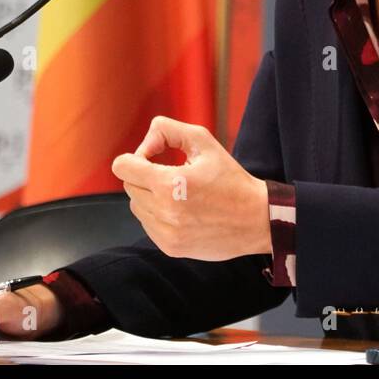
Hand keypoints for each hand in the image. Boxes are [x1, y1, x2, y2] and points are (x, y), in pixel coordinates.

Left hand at [110, 115, 270, 261]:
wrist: (256, 219)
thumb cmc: (230, 178)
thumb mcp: (203, 141)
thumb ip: (167, 130)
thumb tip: (144, 144)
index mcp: (169, 184)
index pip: (122, 167)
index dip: (135, 158)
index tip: (154, 159)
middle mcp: (164, 212)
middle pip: (128, 186)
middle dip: (144, 176)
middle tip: (171, 174)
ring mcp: (166, 233)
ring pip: (136, 206)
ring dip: (150, 197)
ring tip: (179, 194)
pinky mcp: (170, 248)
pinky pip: (148, 225)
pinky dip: (158, 215)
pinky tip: (182, 211)